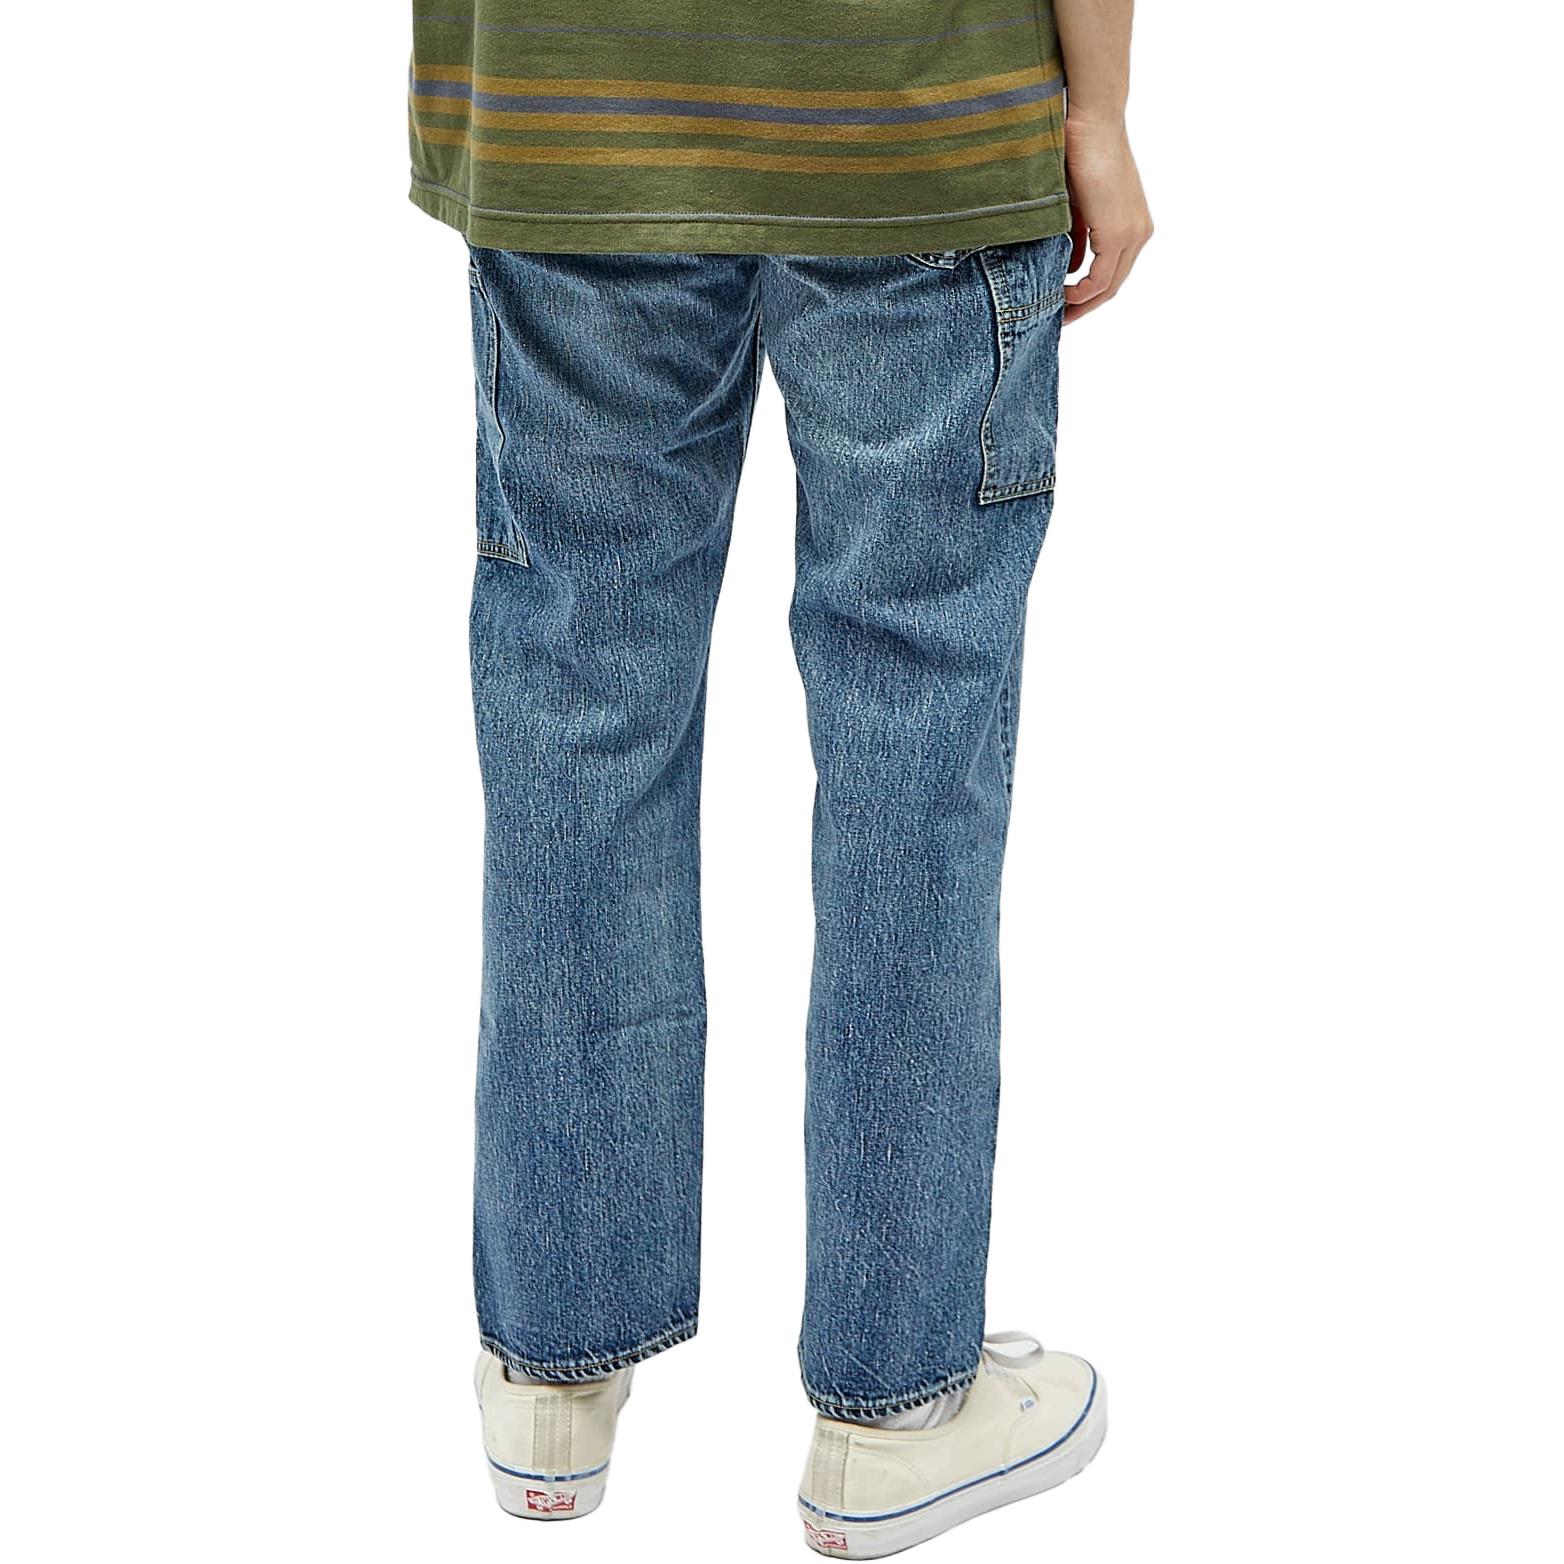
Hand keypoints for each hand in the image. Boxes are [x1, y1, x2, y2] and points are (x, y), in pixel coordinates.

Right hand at [1063, 116, 1152, 323]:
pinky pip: (1102, 278)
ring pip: (1110, 286)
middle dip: (1086, 307)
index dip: (1089, 295)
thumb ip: (1078, 240)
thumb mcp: (1077, 208)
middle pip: (1114, 286)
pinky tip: (1062, 294)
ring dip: (1082, 303)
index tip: (1064, 304)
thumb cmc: (1080, 154)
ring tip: (1057, 312)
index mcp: (1133, 225)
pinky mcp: (1119, 232)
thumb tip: (1070, 270)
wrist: (1092, 124)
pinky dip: (1082, 291)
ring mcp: (1132, 233)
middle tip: (1060, 320)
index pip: (1114, 274)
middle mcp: (1139, 233)